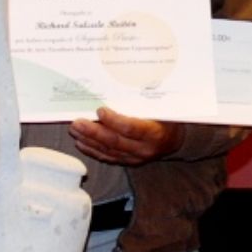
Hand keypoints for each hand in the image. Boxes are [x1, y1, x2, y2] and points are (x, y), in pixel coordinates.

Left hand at [69, 108, 185, 165]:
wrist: (176, 141)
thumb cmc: (168, 119)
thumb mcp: (162, 109)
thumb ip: (144, 102)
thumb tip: (119, 89)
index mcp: (155, 133)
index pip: (130, 128)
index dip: (113, 120)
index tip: (100, 110)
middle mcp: (144, 149)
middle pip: (114, 141)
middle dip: (93, 131)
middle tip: (77, 122)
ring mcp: (135, 158)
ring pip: (108, 151)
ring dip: (88, 141)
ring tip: (75, 131)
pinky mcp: (128, 162)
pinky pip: (108, 158)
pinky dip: (93, 150)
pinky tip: (81, 143)